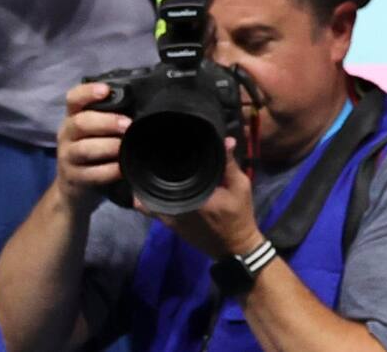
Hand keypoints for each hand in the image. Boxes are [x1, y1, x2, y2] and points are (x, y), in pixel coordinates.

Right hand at [54, 82, 130, 214]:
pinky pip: (91, 173)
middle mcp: (66, 134)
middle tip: (127, 124)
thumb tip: (141, 109)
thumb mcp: (95, 134)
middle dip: (106, 122)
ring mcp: (67, 157)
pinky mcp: (74, 178)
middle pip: (80, 123)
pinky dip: (108, 171)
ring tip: (123, 147)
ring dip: (107, 146)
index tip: (105, 90)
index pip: (74, 99)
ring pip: (84, 149)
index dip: (87, 92)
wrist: (74, 189)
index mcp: (73, 118)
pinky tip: (121, 169)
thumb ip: (109, 120)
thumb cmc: (92, 154)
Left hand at [139, 138, 262, 258]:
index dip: (161, 155)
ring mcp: (167, 216)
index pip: (168, 170)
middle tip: (152, 149)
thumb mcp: (240, 186)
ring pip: (146, 193)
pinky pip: (149, 206)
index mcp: (192, 195)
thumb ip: (229, 164)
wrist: (235, 247)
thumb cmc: (239, 215)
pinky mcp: (167, 223)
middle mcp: (174, 205)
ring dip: (146, 180)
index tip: (158, 142)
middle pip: (153, 180)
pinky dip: (146, 195)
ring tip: (147, 164)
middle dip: (151, 165)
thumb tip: (225, 140)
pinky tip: (148, 183)